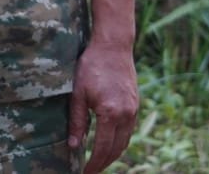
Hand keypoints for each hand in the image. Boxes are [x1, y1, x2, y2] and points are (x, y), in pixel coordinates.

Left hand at [68, 42, 138, 172]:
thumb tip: (73, 145)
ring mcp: (133, 110)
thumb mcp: (78, 93)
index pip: (102, 147)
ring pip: (125, 141)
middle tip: (91, 171)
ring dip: (113, 154)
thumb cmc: (91, 66)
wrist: (114, 46)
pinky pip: (129, 130)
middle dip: (104, 163)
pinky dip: (120, 142)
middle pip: (117, 149)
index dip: (94, 163)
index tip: (85, 172)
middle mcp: (126, 115)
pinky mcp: (135, 104)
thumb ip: (76, 120)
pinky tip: (110, 143)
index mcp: (110, 113)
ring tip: (99, 162)